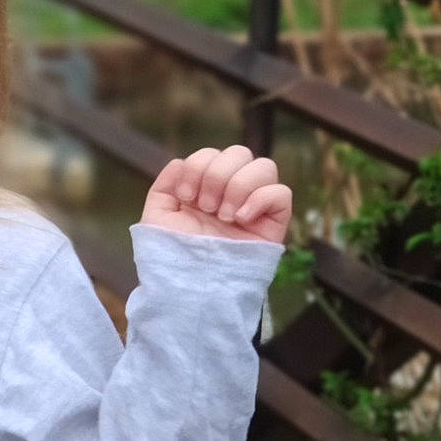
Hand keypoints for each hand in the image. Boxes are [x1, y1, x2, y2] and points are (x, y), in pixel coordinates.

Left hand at [141, 145, 290, 242]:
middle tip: (206, 207)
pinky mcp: (273, 224)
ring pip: (265, 167)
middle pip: (240, 153)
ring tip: (223, 216)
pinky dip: (260, 199)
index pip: (212, 154)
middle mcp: (232, 193)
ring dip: (238, 186)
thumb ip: (164, 186)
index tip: (186, 196)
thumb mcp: (158, 218)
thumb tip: (180, 161)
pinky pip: (281, 193)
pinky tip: (240, 219)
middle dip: (217, 175)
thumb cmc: (172, 256)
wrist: (188, 287)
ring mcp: (254, 207)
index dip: (198, 166)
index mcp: (206, 188)